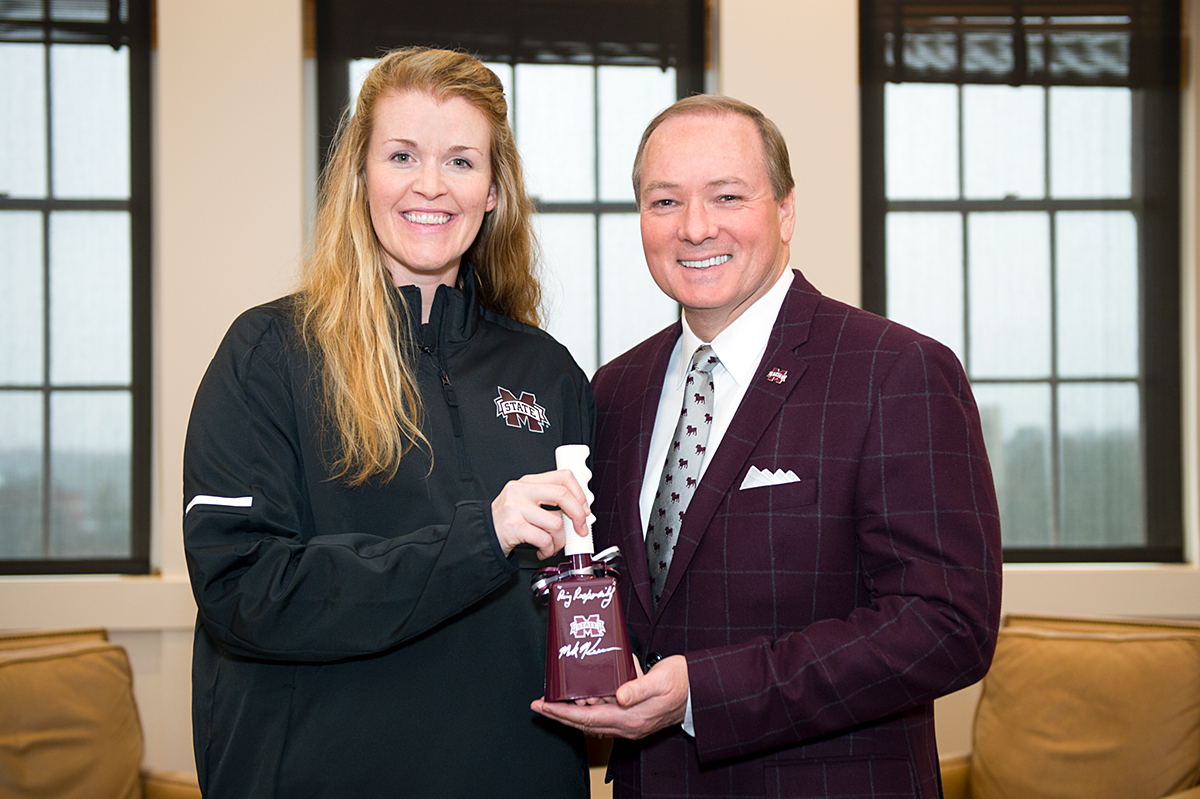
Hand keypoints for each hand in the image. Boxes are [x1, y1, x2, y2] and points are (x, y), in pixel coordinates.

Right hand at [491, 469, 590, 559]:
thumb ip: (549, 502)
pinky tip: (543, 550)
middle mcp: (521, 491)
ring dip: (560, 540)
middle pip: (562, 494)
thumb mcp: (526, 502)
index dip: (579, 493)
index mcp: (528, 482)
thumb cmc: (508, 520)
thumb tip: (580, 512)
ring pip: (555, 522)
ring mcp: (516, 507)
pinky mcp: (513, 527)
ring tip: (552, 545)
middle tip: (581, 529)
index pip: (562, 476)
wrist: (482, 535)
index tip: (585, 508)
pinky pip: (544, 539)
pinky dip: (548, 549)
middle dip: (578, 515)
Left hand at [531, 655, 687, 738]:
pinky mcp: (633, 719)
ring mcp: (630, 725)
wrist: (699, 693)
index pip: (588, 718)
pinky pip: (603, 719)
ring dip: (571, 714)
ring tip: (555, 702)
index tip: (544, 706)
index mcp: (631, 718)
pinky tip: (583, 701)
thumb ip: (637, 688)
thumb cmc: (681, 682)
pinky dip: (588, 711)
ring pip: (592, 722)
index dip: (563, 712)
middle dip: (559, 715)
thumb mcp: (660, 679)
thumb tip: (618, 695)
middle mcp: (628, 726)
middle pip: (585, 724)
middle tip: (539, 706)